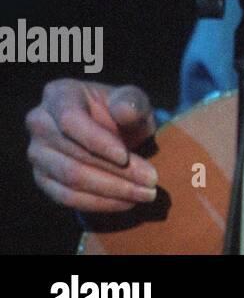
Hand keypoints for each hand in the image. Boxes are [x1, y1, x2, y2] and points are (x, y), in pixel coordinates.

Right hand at [26, 79, 158, 212]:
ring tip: (145, 194)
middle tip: (151, 182)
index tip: (126, 157)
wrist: (115, 131)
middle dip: (117, 172)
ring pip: (71, 179)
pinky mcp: (43, 178)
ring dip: (112, 191)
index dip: (98, 142)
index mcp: (59, 94)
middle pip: (74, 156)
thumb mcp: (134, 100)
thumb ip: (131, 102)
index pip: (71, 121)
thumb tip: (124, 110)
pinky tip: (126, 203)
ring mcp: (38, 153)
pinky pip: (67, 197)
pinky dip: (99, 203)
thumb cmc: (123, 111)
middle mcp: (40, 122)